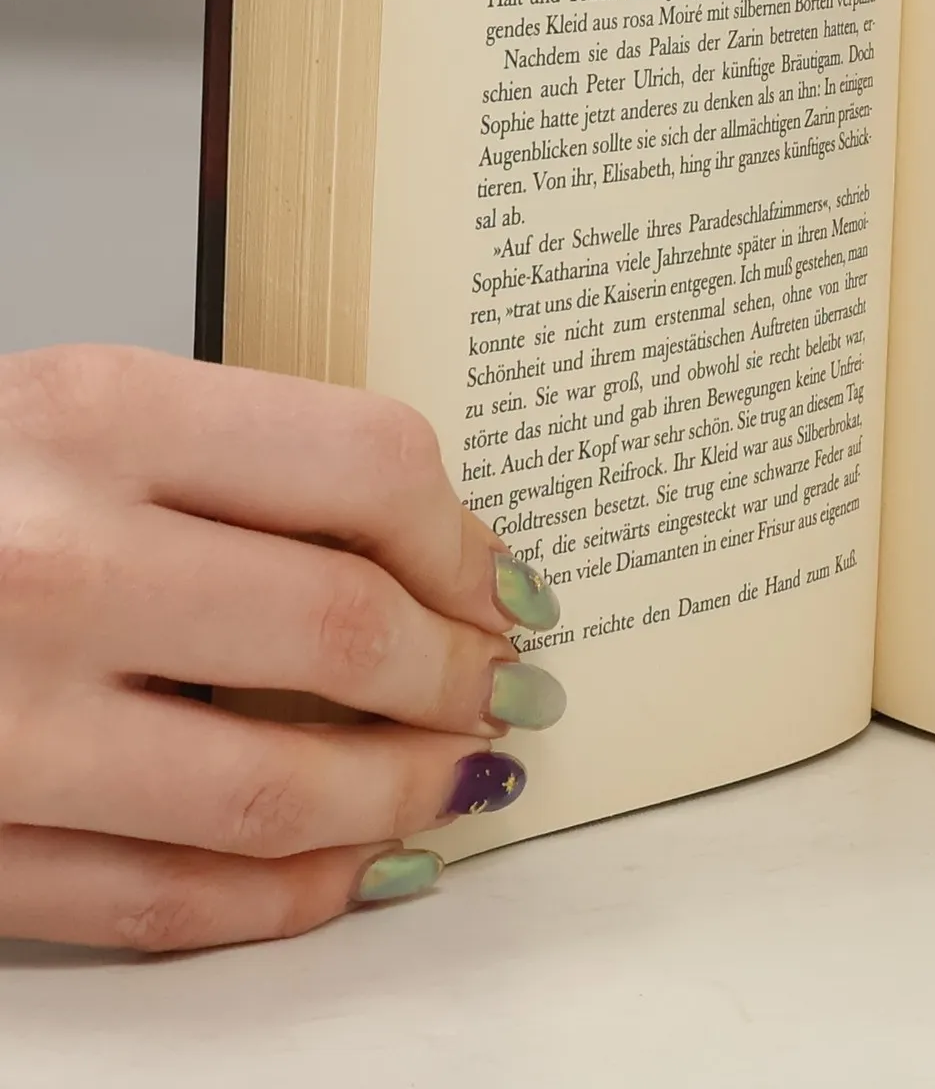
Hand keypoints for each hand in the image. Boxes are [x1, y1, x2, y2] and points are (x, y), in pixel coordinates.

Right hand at [0, 346, 563, 950]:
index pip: (367, 468)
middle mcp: (49, 561)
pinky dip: (289, 898)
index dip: (467, 539)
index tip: (505, 581)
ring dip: (402, 797)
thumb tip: (440, 556)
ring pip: (273, 788)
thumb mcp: (75, 414)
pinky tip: (356, 872)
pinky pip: (163, 901)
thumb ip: (240, 466)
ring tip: (462, 785)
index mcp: (93, 416)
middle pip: (345, 630)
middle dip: (458, 675)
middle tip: (506, 690)